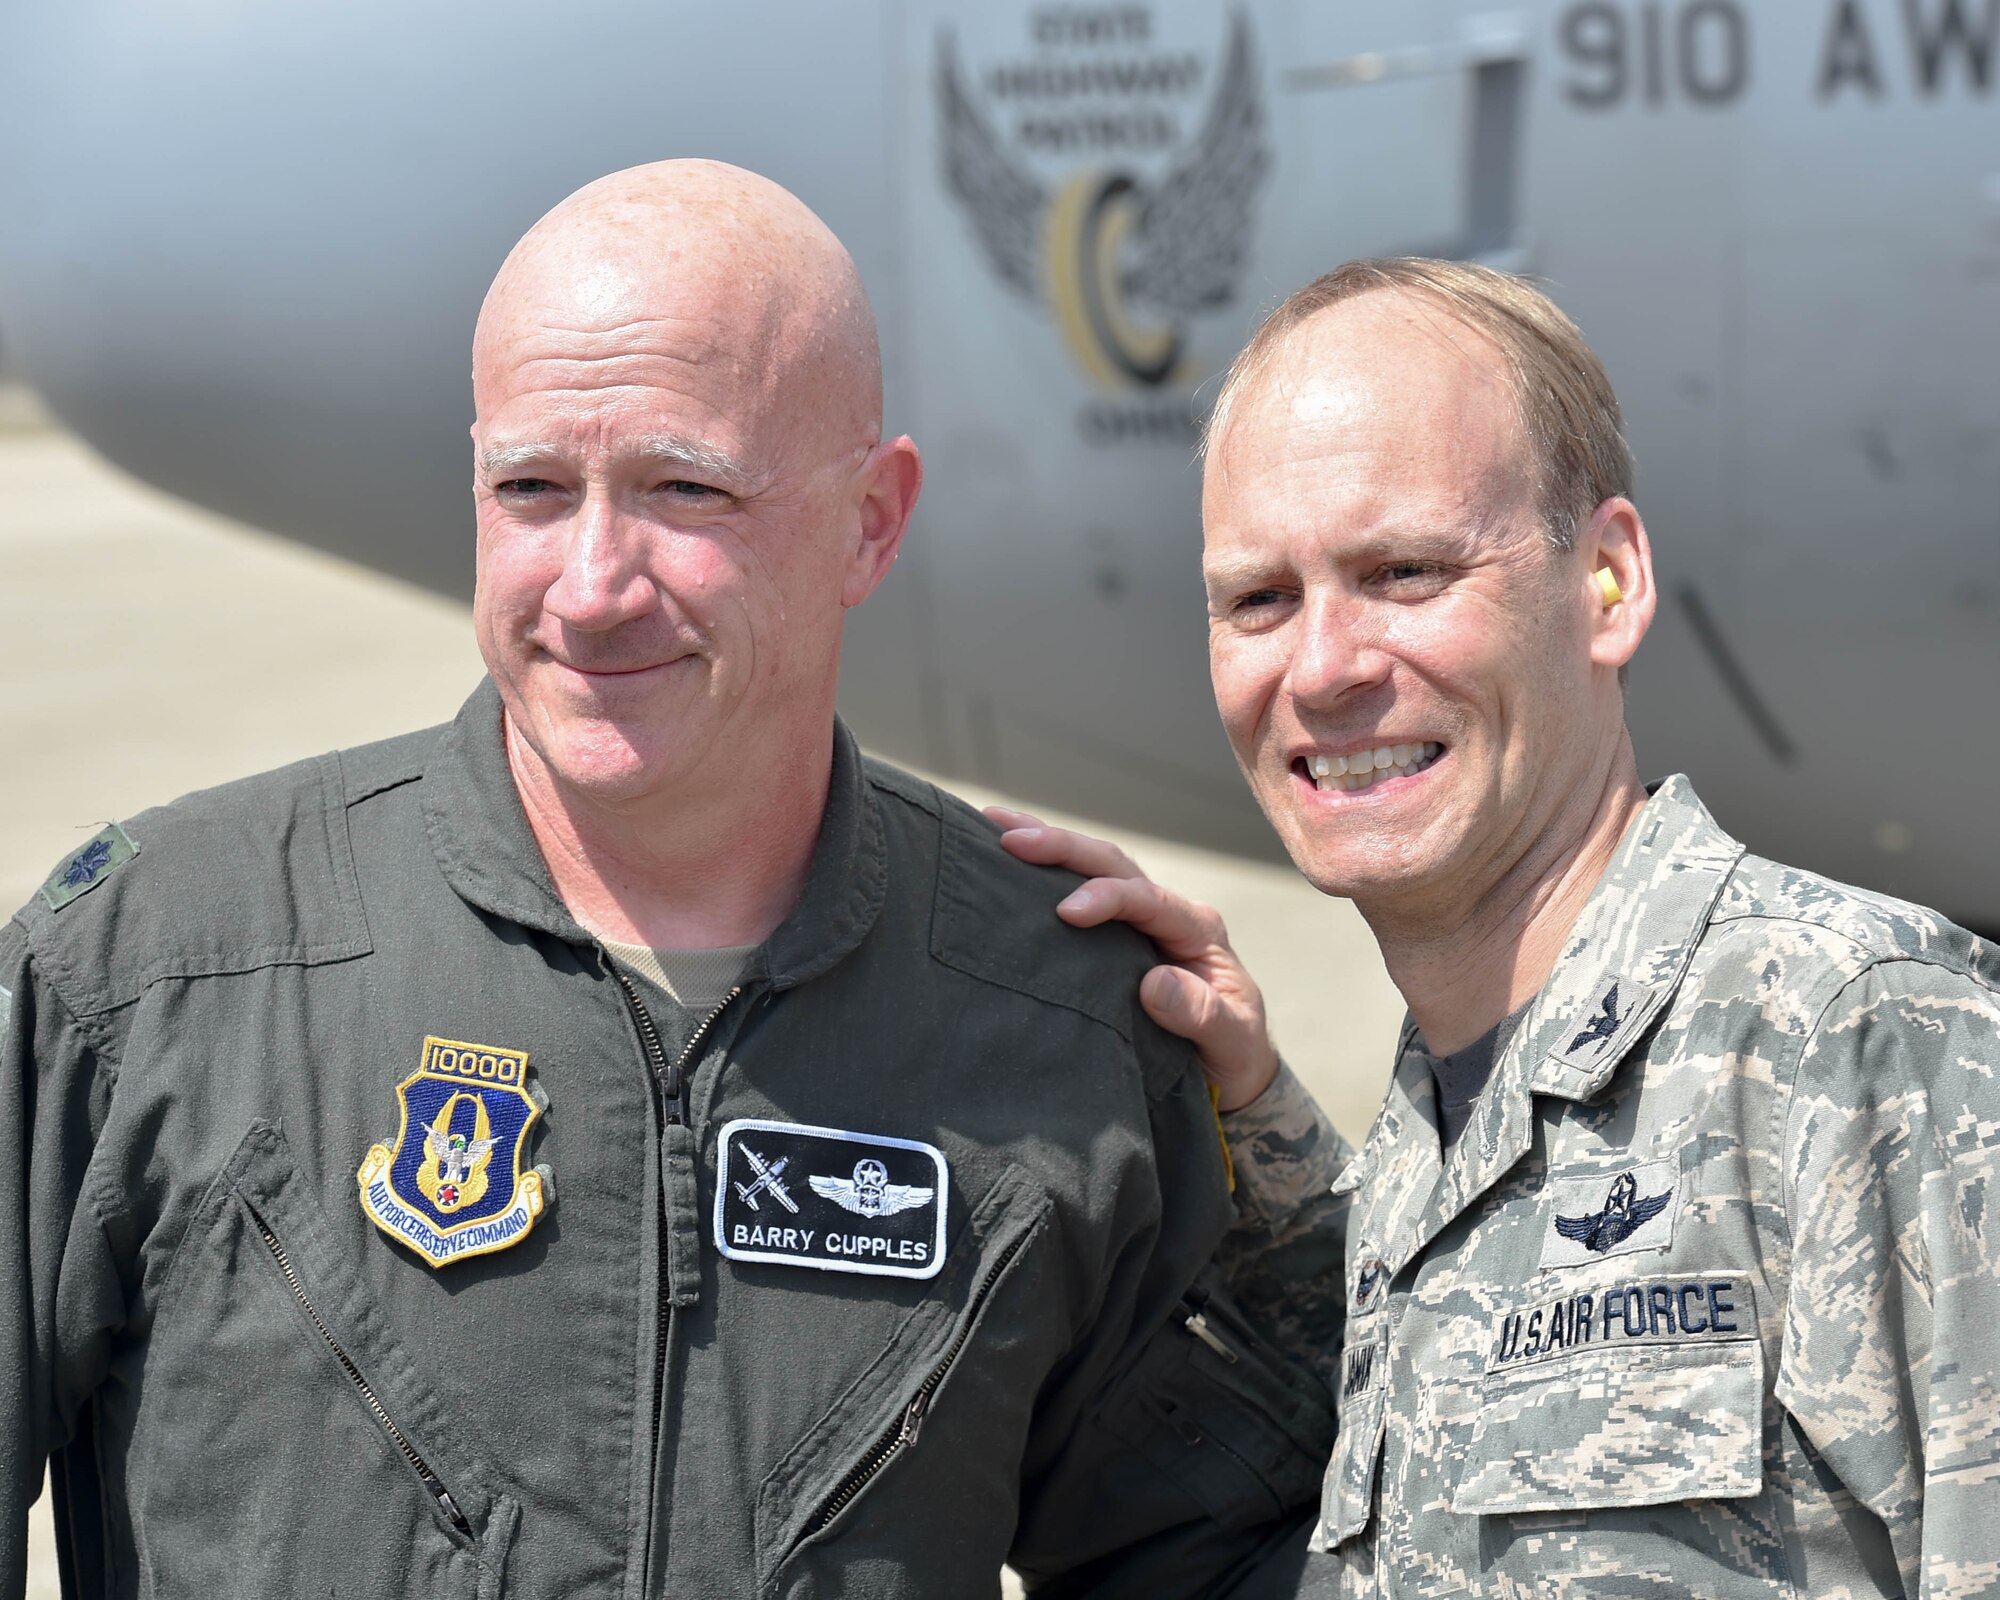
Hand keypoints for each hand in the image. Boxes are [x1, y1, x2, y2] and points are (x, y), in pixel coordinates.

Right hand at [985, 806, 1278, 1110]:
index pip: (1148, 900)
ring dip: (1047, 844)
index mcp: (1197, 929)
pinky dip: (1043, 872)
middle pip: (1114, 864)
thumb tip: (1155, 983)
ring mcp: (1138, 919)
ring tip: (993, 822)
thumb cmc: (1233, 1053)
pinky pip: (1078, 892)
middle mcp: (1166, 912)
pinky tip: (1004, 858)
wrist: (1230, 1068)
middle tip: (1012, 840)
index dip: (1107, 898)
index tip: (1066, 912)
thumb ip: (1202, 1014)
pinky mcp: (1114, 933)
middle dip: (1064, 848)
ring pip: (1093, 867)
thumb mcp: (1231, 1042)